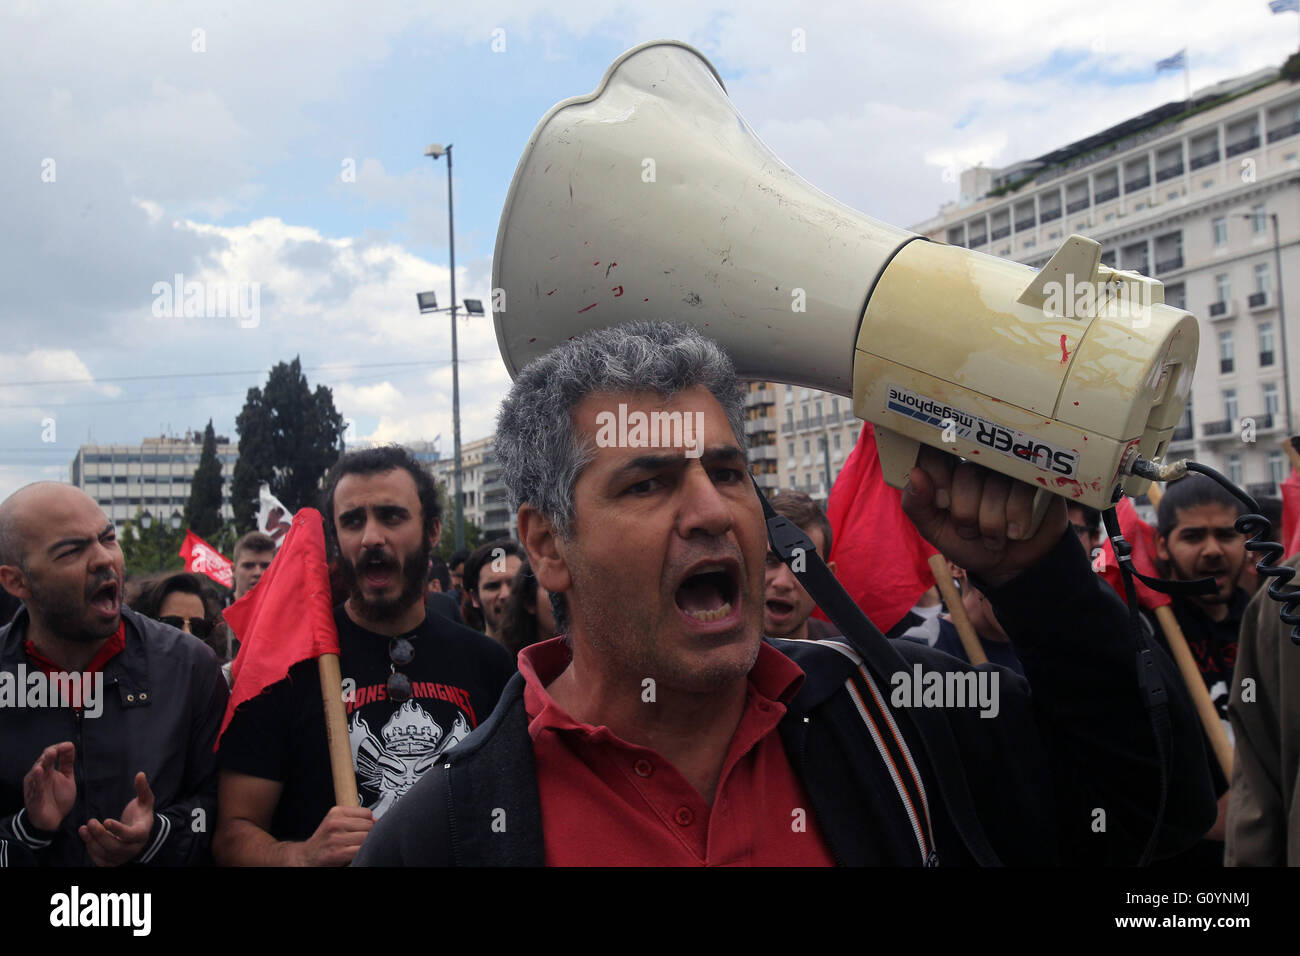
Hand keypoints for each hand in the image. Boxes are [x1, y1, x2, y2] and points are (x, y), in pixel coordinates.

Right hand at [23, 742, 76, 830]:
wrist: (54, 820)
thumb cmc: (58, 797)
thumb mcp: (66, 777)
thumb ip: (67, 762)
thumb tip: (69, 744)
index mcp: (46, 771)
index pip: (48, 755)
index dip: (58, 749)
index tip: (68, 746)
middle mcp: (38, 778)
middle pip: (41, 765)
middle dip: (47, 758)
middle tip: (53, 751)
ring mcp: (35, 790)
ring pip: (35, 779)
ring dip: (38, 773)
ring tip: (41, 767)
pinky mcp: (35, 802)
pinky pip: (35, 795)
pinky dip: (37, 789)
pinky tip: (38, 782)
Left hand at [79, 771, 153, 865]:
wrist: (141, 833)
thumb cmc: (141, 814)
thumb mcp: (145, 801)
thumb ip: (142, 789)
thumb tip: (140, 774)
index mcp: (142, 833)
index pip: (130, 835)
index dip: (118, 829)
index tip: (106, 820)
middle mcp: (133, 848)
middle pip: (115, 846)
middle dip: (100, 835)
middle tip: (91, 822)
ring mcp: (123, 857)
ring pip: (105, 854)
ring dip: (92, 842)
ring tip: (84, 828)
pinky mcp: (113, 862)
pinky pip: (100, 860)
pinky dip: (91, 850)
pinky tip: (86, 837)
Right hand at [293, 805, 373, 866]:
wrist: (307, 856)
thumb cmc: (325, 840)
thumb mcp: (335, 822)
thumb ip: (354, 818)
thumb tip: (376, 821)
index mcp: (336, 812)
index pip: (366, 813)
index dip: (369, 822)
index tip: (364, 828)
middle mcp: (335, 823)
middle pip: (368, 825)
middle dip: (368, 833)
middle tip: (359, 839)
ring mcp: (336, 838)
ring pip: (366, 837)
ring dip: (365, 843)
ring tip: (355, 846)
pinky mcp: (338, 853)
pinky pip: (360, 849)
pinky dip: (361, 852)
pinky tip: (353, 853)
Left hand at [901, 444, 1066, 587]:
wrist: (1010, 566)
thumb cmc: (969, 542)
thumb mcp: (934, 530)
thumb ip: (917, 504)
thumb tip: (916, 474)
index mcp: (951, 470)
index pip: (936, 453)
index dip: (937, 478)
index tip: (942, 504)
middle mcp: (980, 464)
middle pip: (966, 476)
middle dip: (966, 516)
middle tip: (972, 531)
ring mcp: (1010, 469)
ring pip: (994, 486)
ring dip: (992, 525)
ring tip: (994, 537)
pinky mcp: (1035, 479)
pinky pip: (1023, 490)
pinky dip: (1016, 519)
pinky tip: (1015, 532)